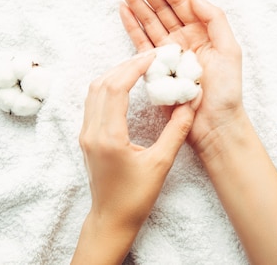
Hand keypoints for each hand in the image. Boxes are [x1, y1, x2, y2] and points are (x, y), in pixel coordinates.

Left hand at [72, 53, 200, 264]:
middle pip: (102, 83)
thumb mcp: (162, 163)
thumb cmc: (135, 197)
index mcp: (108, 137)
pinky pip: (94, 102)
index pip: (116, 88)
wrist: (111, 220)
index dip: (134, 67)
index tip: (153, 57)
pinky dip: (109, 86)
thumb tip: (190, 102)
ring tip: (140, 67)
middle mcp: (91, 131)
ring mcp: (86, 134)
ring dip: (115, 74)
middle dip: (125, 66)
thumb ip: (176, 130)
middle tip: (150, 58)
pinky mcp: (87, 137)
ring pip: (94, 91)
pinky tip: (126, 85)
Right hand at [117, 0, 246, 160]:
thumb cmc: (227, 91)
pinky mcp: (155, 67)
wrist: (214, 125)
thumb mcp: (230, 49)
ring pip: (147, 18)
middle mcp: (183, 37)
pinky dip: (131, 24)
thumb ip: (213, 18)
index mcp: (201, 30)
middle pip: (158, 4)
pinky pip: (140, 41)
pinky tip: (122, 8)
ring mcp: (167, 51)